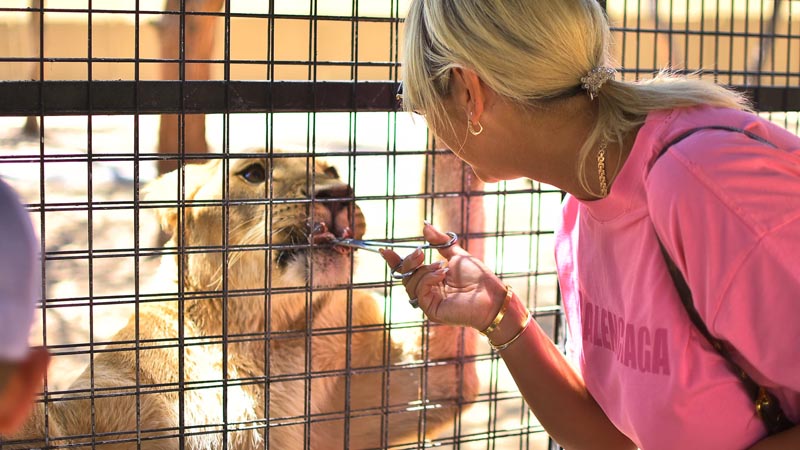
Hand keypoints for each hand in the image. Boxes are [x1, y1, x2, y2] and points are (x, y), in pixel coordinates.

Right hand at [380, 222, 506, 329]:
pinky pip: (419, 292)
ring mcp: (428, 302)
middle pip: (405, 276)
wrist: (491, 294)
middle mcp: (428, 291)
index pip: (408, 270)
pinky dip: (427, 279)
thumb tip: (424, 225)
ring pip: (410, 283)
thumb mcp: (456, 254)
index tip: (385, 250)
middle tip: (420, 251)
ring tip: (442, 267)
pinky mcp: (431, 310)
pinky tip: (441, 275)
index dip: (396, 261)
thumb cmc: (478, 276)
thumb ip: (439, 241)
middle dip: (409, 261)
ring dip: (424, 271)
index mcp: (432, 278)